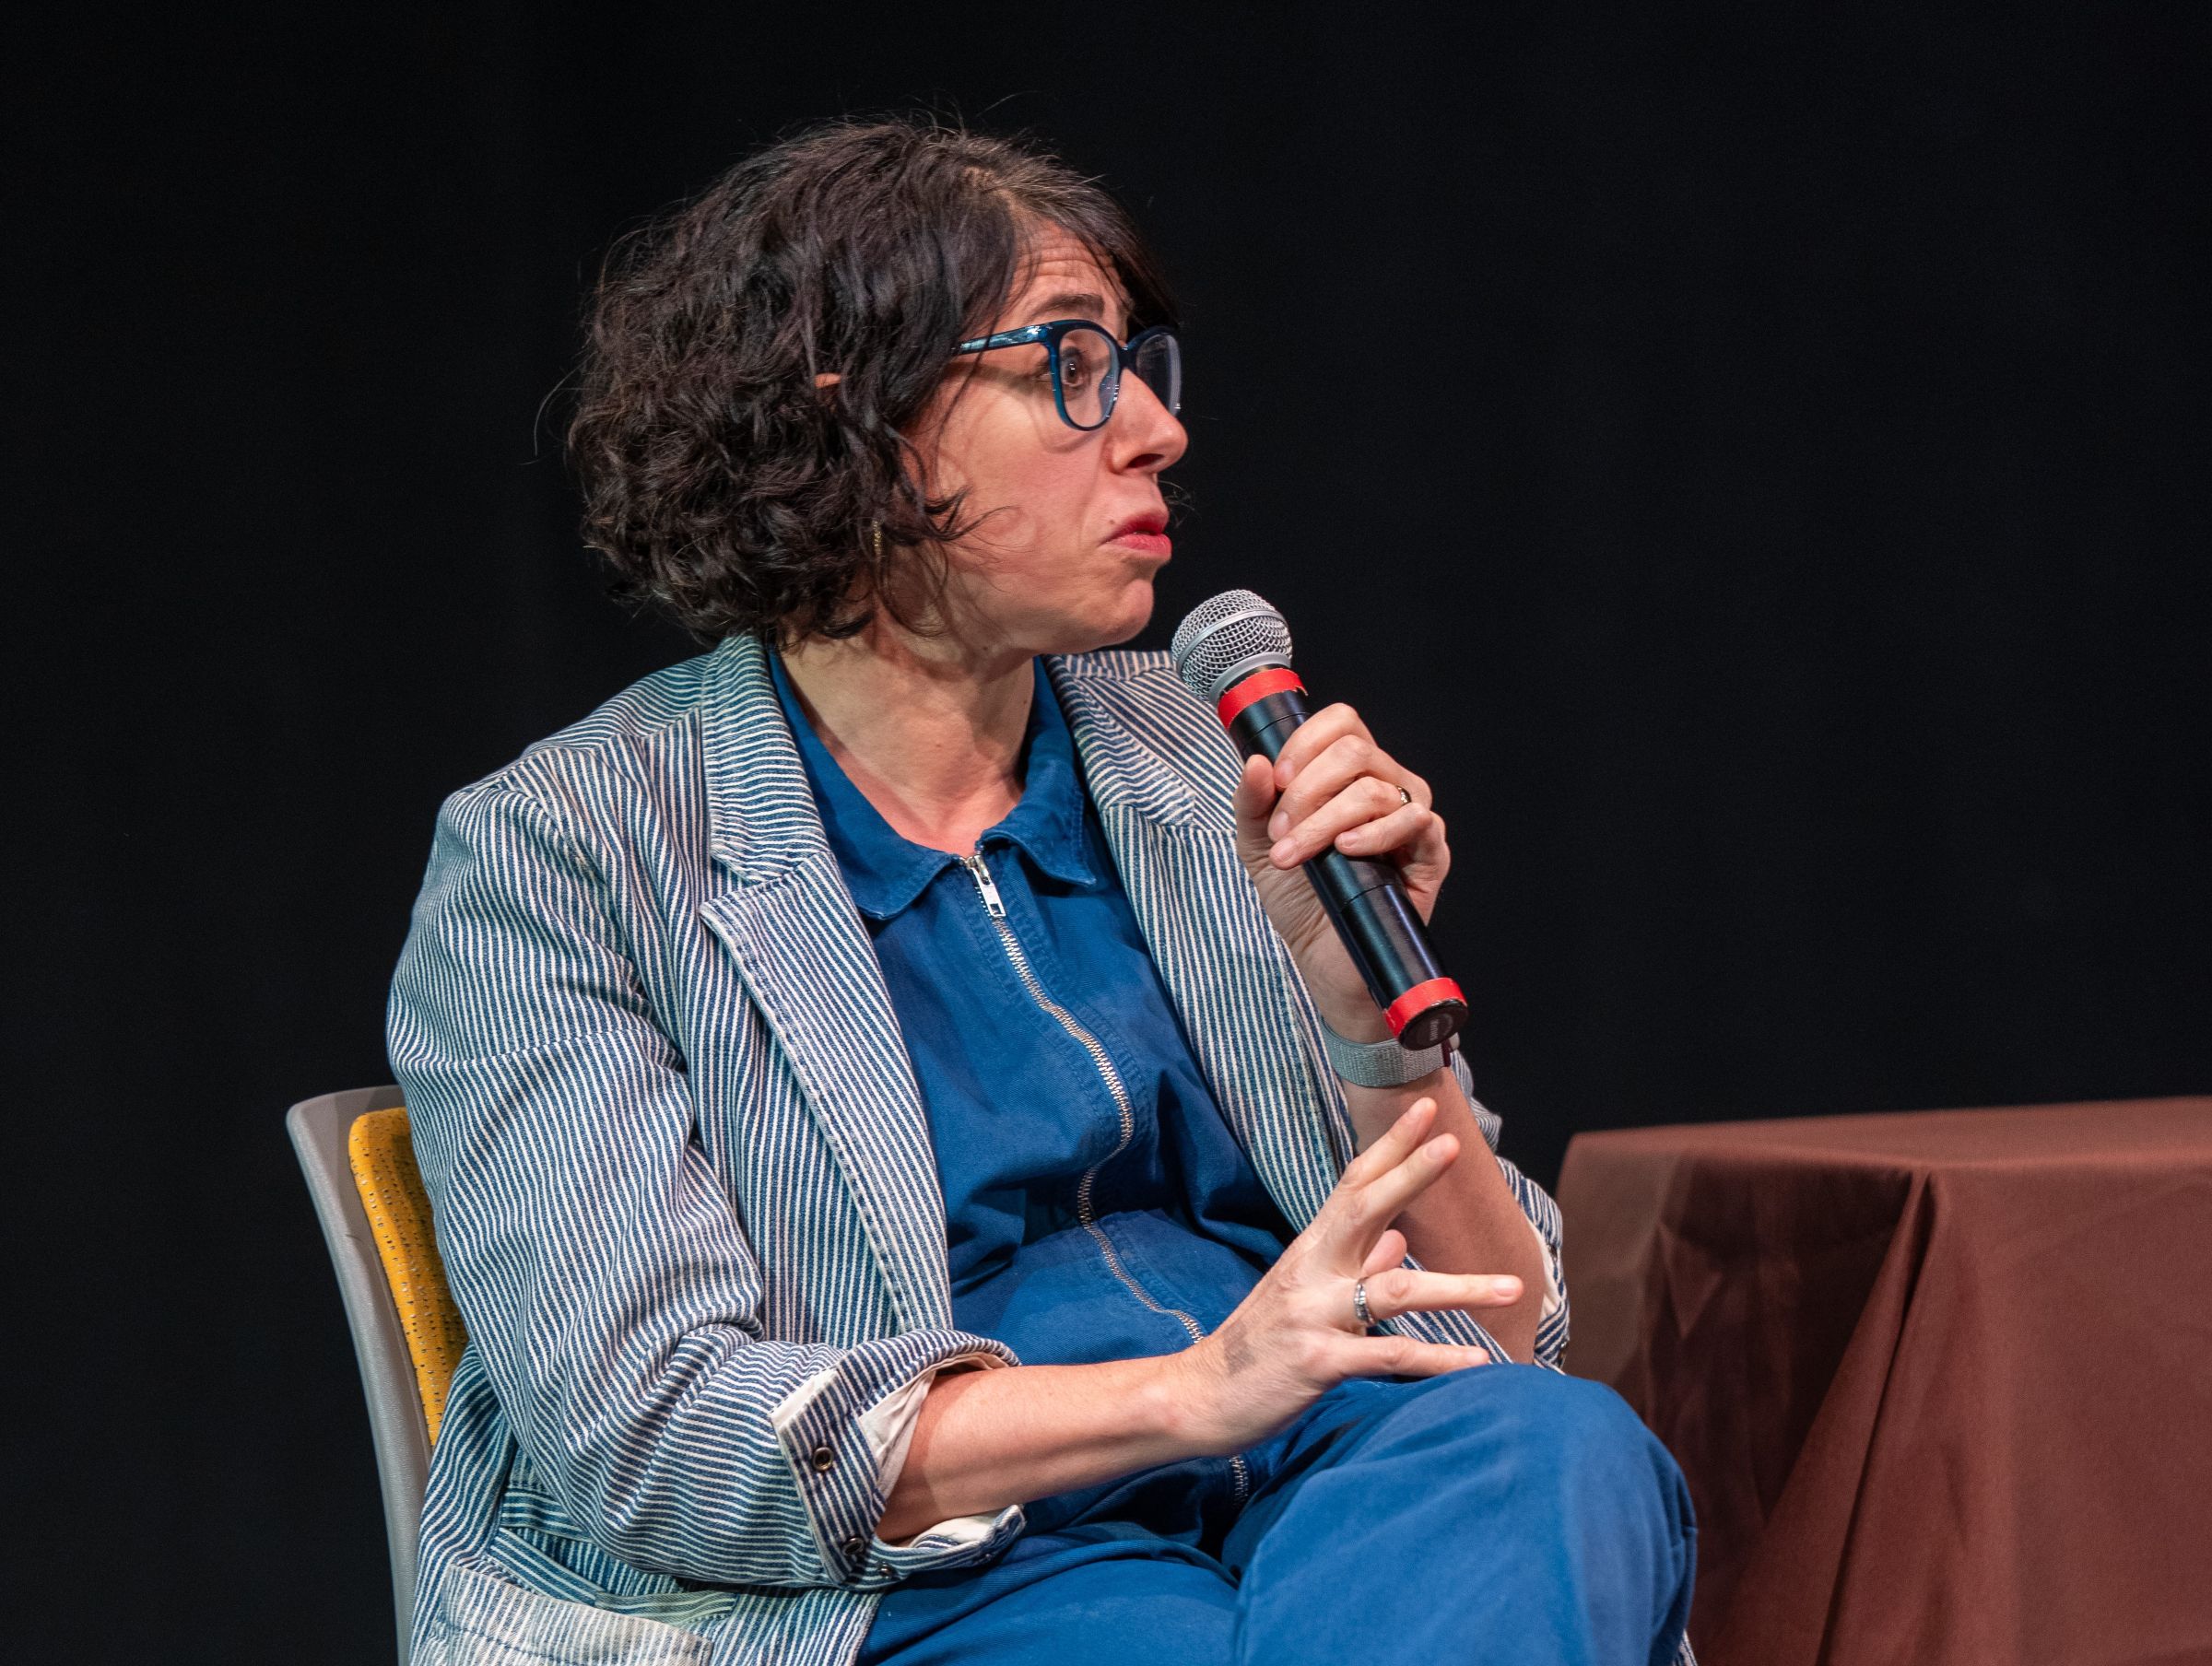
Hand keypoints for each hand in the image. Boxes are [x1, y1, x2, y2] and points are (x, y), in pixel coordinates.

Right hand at [1167, 1097, 1520, 1455]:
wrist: (1200, 1396)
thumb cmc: (1258, 1345)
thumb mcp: (1303, 1296)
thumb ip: (1354, 1266)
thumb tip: (1400, 1239)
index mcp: (1311, 1250)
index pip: (1353, 1185)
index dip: (1390, 1147)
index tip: (1427, 1110)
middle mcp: (1312, 1271)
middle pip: (1365, 1210)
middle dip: (1409, 1174)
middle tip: (1453, 1144)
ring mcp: (1314, 1315)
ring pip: (1393, 1291)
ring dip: (1459, 1288)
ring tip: (1513, 1288)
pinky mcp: (1318, 1363)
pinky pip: (1387, 1357)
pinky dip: (1436, 1358)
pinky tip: (1478, 1361)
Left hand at [1230, 703, 1449, 1040]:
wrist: (1322, 959)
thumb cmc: (1300, 899)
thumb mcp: (1259, 845)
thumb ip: (1252, 802)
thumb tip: (1256, 762)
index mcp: (1350, 774)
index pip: (1341, 723)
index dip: (1305, 743)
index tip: (1276, 781)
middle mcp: (1386, 786)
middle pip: (1355, 749)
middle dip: (1306, 789)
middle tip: (1281, 832)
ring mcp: (1411, 817)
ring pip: (1375, 788)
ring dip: (1324, 821)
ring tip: (1296, 855)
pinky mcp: (1430, 853)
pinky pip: (1414, 821)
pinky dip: (1373, 833)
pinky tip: (1345, 851)